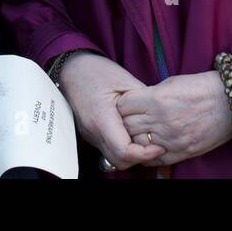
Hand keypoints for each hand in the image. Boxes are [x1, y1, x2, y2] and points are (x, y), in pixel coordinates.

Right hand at [58, 53, 165, 170]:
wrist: (72, 69)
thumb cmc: (96, 71)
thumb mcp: (125, 80)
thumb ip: (142, 100)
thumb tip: (159, 115)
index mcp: (101, 118)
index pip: (124, 150)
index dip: (144, 154)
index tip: (159, 147)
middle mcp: (93, 131)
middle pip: (119, 161)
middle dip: (140, 158)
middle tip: (156, 146)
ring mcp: (89, 135)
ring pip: (113, 159)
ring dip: (131, 155)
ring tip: (146, 141)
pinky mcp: (90, 135)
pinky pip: (107, 150)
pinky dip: (122, 149)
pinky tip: (132, 135)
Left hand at [116, 71, 231, 166]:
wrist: (230, 103)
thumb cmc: (202, 88)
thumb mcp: (171, 83)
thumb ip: (150, 95)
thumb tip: (134, 104)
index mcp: (157, 99)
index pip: (123, 106)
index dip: (123, 104)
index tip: (126, 104)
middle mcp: (162, 120)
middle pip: (127, 126)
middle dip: (125, 121)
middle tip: (130, 118)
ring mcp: (171, 139)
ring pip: (137, 144)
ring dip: (135, 138)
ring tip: (140, 131)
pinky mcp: (181, 152)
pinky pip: (153, 159)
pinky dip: (147, 153)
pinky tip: (149, 145)